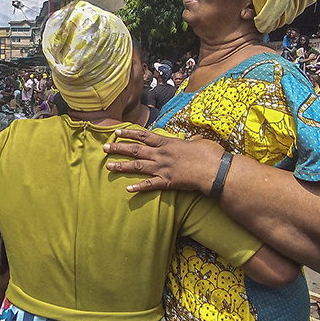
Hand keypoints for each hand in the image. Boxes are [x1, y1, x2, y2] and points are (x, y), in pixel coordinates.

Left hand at [103, 128, 224, 192]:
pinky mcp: (167, 182)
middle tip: (104, 148)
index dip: (129, 133)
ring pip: (137, 166)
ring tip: (108, 166)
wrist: (215, 170)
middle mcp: (162, 154)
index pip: (144, 136)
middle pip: (135, 150)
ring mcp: (163, 168)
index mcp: (168, 143)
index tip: (117, 132)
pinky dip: (138, 187)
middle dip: (118, 148)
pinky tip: (127, 189)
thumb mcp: (200, 142)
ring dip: (122, 166)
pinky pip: (150, 185)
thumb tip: (194, 139)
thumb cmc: (210, 154)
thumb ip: (192, 140)